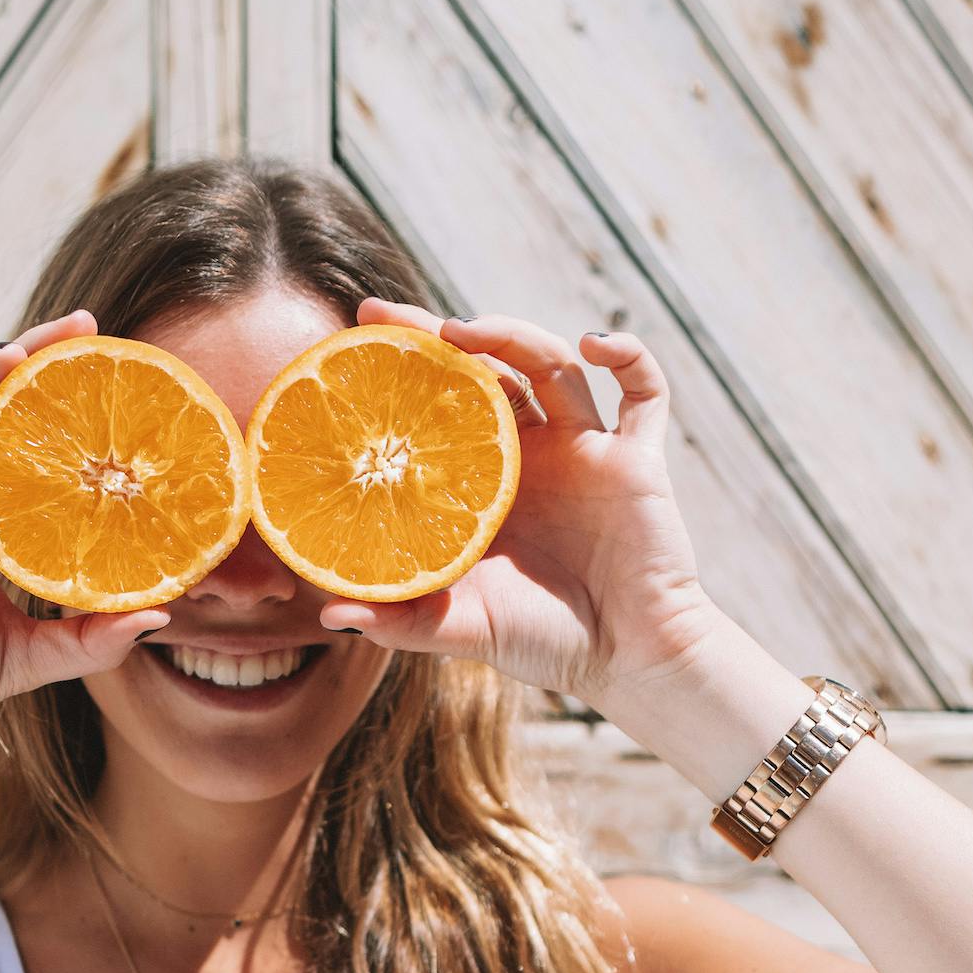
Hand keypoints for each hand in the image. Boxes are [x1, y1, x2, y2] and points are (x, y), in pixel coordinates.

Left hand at [323, 300, 715, 705]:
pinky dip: (629, 355)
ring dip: (511, 335)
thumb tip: (328, 616)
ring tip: (463, 331)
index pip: (438, 405)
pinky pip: (644, 392)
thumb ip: (402, 621)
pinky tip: (595, 344)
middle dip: (436, 334)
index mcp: (485, 481)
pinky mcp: (637, 458)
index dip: (401, 372)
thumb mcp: (462, 629)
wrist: (628, 660)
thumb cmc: (546, 642)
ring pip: (551, 364)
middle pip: (485, 368)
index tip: (350, 342)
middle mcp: (532, 453)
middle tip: (380, 313)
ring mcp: (585, 449)